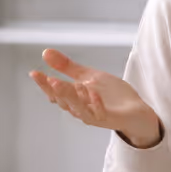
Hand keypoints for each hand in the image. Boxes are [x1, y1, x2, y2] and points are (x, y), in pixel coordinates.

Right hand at [29, 49, 162, 148]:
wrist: (136, 111)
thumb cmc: (112, 96)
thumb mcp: (88, 76)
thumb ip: (67, 67)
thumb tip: (45, 52)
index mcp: (74, 99)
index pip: (55, 92)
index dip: (44, 84)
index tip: (34, 73)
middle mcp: (81, 109)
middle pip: (64, 100)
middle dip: (54, 90)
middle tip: (46, 78)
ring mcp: (95, 115)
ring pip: (78, 107)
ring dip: (70, 95)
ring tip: (61, 83)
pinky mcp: (110, 118)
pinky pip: (100, 112)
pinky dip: (94, 102)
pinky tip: (91, 90)